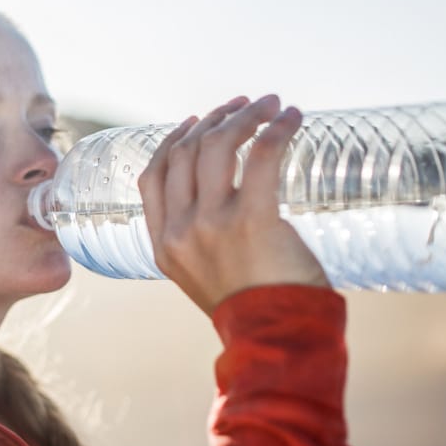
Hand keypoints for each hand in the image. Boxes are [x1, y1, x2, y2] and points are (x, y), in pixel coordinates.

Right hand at [137, 94, 329, 315]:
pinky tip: (291, 118)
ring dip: (244, 116)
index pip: (153, 177)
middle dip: (215, 119)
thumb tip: (231, 204)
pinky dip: (276, 129)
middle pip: (185, 153)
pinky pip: (261, 155)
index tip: (197, 121)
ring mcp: (212, 224)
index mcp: (164, 246)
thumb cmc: (255, 312)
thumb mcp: (208, 278)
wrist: (277, 342)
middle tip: (245, 106)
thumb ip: (205, 243)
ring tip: (270, 104)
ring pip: (217, 146)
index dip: (173, 141)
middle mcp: (181, 231)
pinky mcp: (252, 219)